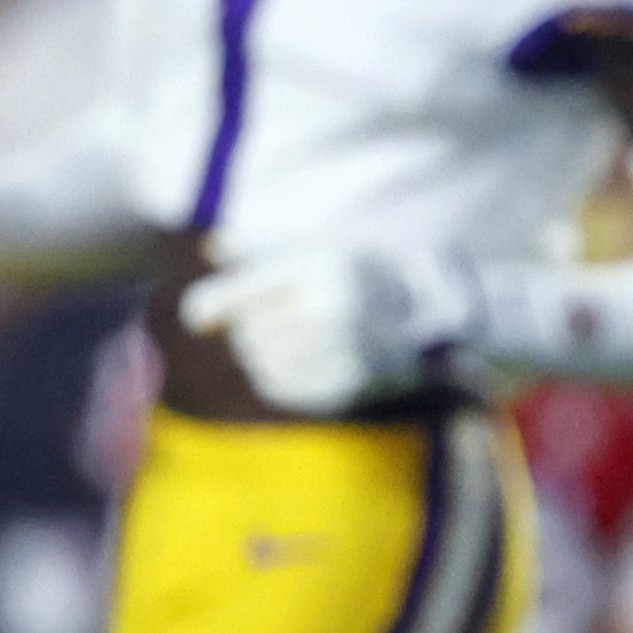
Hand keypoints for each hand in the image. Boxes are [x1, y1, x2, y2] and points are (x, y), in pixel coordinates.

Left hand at [175, 244, 477, 414]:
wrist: (432, 322)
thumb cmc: (361, 277)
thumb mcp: (317, 248)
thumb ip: (262, 247)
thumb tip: (212, 245)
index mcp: (321, 266)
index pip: (236, 297)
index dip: (207, 307)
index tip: (200, 317)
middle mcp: (333, 308)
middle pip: (245, 330)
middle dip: (250, 325)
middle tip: (277, 319)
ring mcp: (342, 350)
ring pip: (260, 359)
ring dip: (262, 351)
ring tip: (290, 339)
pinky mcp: (346, 385)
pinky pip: (280, 387)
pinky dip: (277, 377)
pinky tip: (297, 363)